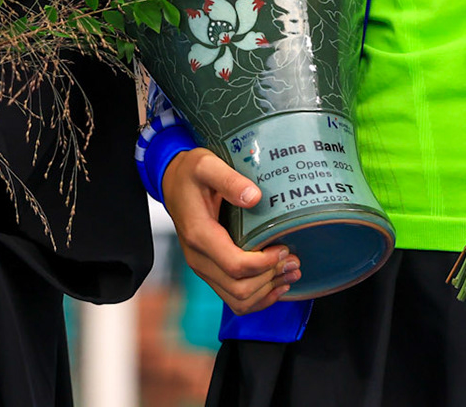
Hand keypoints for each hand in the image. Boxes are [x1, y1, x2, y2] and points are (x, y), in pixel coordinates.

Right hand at [161, 147, 298, 314]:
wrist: (172, 181)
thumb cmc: (190, 173)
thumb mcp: (206, 165)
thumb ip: (229, 180)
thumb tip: (254, 197)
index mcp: (199, 234)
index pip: (236, 265)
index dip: (265, 263)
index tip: (284, 248)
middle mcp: (198, 258)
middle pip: (239, 289)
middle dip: (271, 278)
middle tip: (294, 261)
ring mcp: (203, 267)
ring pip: (238, 300)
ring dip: (268, 292)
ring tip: (291, 273)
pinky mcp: (209, 270)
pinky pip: (234, 298)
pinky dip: (258, 297)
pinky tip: (277, 285)